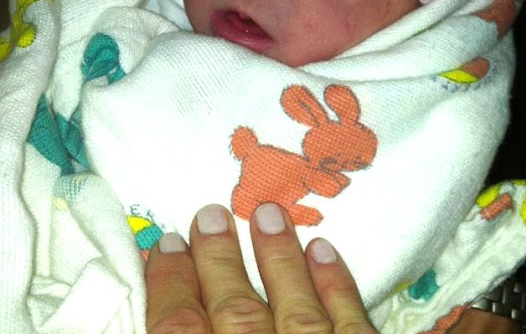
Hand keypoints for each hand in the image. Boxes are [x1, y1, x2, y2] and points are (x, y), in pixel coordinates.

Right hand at [145, 202, 376, 332]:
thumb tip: (176, 310)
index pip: (178, 331)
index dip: (169, 284)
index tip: (165, 244)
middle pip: (235, 311)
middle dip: (220, 259)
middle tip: (211, 213)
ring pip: (295, 309)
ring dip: (279, 257)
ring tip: (267, 213)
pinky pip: (351, 324)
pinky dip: (337, 285)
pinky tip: (324, 249)